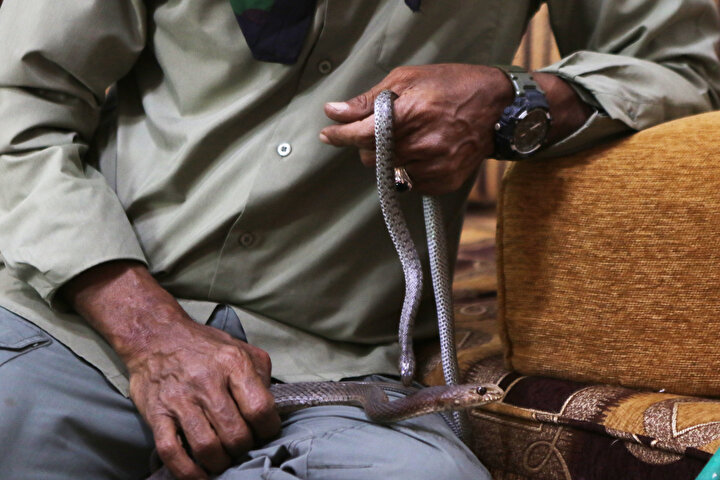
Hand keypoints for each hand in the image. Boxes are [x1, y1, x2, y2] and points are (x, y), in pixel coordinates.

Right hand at [61, 262, 280, 479]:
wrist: (155, 335)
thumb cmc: (203, 345)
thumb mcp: (240, 348)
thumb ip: (260, 374)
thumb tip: (271, 406)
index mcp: (233, 363)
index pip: (260, 409)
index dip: (268, 429)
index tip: (266, 433)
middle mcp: (207, 381)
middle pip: (235, 434)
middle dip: (244, 448)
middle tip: (242, 446)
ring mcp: (179, 399)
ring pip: (207, 447)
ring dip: (220, 463)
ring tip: (224, 460)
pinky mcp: (156, 414)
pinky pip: (171, 451)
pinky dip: (187, 472)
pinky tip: (199, 475)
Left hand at [319, 64, 512, 194]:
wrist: (499, 110)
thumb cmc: (452, 87)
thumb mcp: (409, 80)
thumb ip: (369, 100)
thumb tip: (334, 112)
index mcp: (412, 113)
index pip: (362, 134)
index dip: (340, 135)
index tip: (327, 134)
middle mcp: (423, 143)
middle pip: (370, 157)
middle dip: (368, 145)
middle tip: (383, 130)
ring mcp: (435, 166)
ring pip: (388, 173)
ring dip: (388, 158)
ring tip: (408, 139)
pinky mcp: (444, 182)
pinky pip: (408, 183)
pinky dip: (407, 170)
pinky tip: (423, 152)